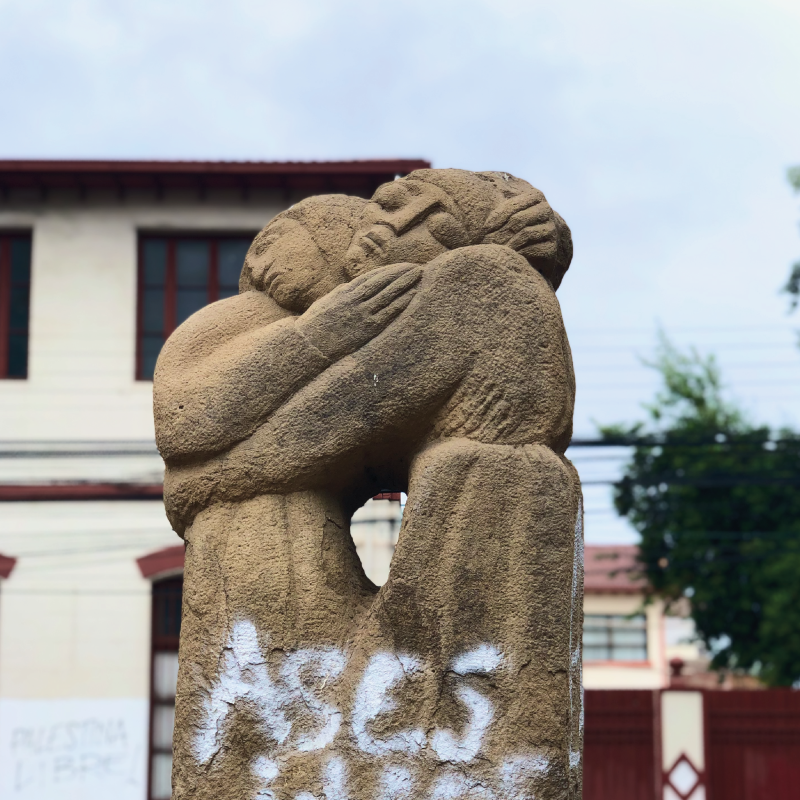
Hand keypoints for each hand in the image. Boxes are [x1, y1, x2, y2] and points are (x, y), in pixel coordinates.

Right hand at [296, 263, 421, 360]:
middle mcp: (355, 301)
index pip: (372, 277)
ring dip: (405, 283)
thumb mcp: (328, 302)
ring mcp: (362, 314)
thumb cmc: (317, 325)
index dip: (389, 270)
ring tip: (418, 275)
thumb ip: (343, 293)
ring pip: (388, 294)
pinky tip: (413, 294)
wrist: (309, 345)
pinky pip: (388, 312)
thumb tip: (354, 286)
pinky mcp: (367, 329)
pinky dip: (402, 302)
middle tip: (416, 266)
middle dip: (400, 273)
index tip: (402, 265)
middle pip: (383, 282)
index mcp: (345, 293)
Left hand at [481, 190, 558, 267]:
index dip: (496, 218)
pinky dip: (517, 253)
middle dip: (499, 233)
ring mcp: (551, 228)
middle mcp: (546, 210)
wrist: (536, 253)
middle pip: (517, 220)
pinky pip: (532, 249)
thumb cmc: (515, 231)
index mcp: (535, 197)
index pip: (512, 205)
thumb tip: (477, 192)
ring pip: (525, 234)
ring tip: (494, 250)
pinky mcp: (552, 246)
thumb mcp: (508, 216)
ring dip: (506, 244)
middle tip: (487, 243)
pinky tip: (508, 257)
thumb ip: (501, 208)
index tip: (484, 230)